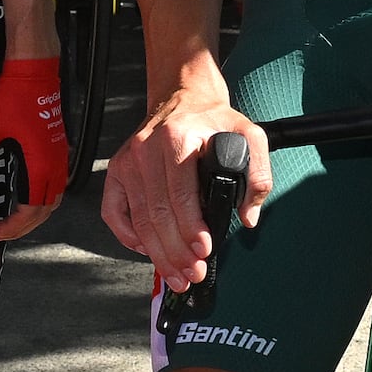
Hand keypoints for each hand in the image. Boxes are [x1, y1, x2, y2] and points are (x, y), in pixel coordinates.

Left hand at [0, 51, 68, 241]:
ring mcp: (60, 157)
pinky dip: (44, 199)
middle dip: (23, 227)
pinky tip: (29, 197)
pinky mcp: (59, 148)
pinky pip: (57, 184)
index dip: (12, 227)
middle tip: (0, 232)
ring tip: (14, 221)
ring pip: (55, 199)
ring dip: (36, 215)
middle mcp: (55, 165)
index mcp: (40, 165)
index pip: (30, 211)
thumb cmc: (12, 96)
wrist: (34, 70)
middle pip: (45, 211)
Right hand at [107, 88, 261, 288]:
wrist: (182, 96)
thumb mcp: (249, 135)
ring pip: (138, 219)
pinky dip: (127, 236)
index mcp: (176, 139)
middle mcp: (146, 149)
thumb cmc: (213, 119)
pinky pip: (113, 212)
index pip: (180, 194)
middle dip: (176, 251)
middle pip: (157, 213)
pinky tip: (147, 250)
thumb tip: (249, 217)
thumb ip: (258, 174)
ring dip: (157, 253)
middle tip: (192, 274)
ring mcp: (127, 161)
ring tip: (176, 275)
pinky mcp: (117, 170)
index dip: (190, 228)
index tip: (204, 251)